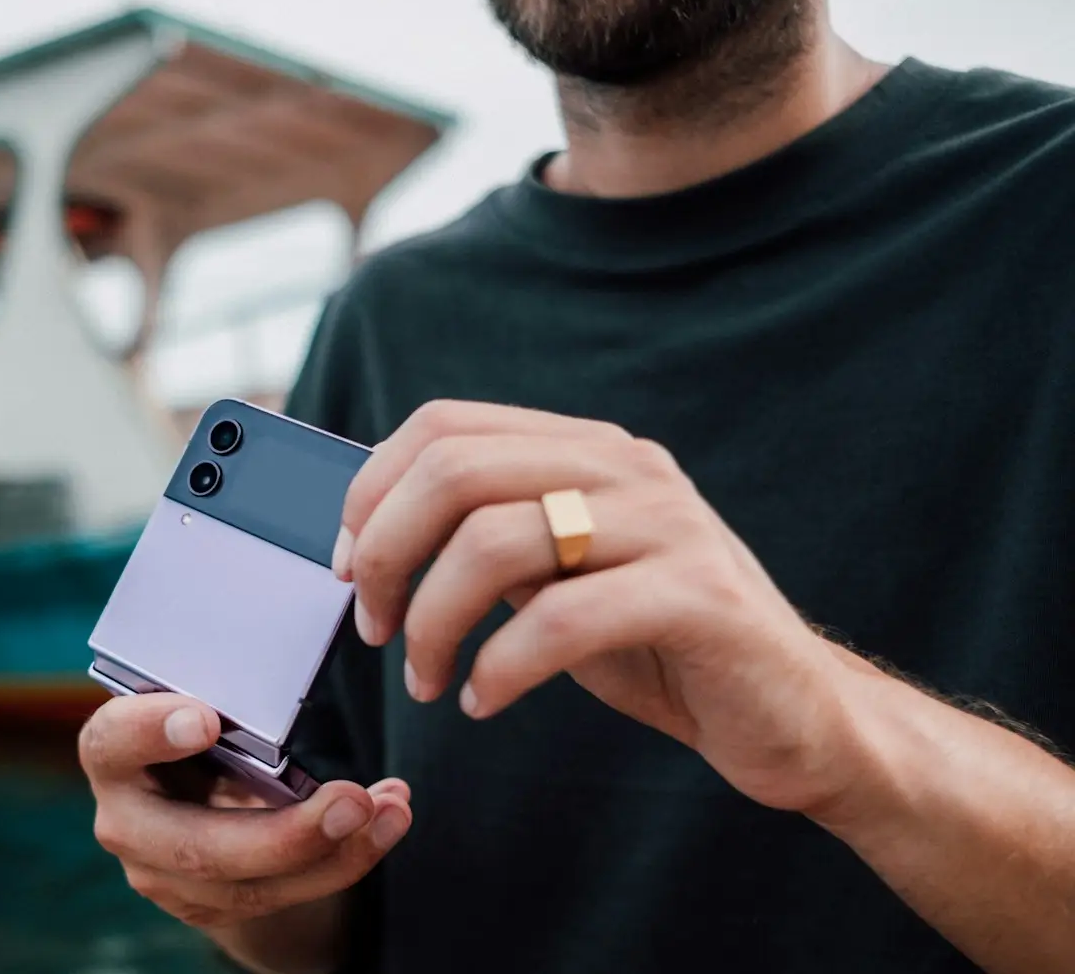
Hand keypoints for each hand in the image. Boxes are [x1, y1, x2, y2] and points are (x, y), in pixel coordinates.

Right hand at [79, 692, 411, 929]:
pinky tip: (387, 822)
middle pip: (195, 847)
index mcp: (112, 750)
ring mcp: (163, 874)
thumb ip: (223, 688)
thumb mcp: (201, 695)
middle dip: (284, 835)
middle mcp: (126, 820)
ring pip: (249, 887)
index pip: (114, 742)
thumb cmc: (202, 717)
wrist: (196, 789)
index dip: (153, 732)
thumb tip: (286, 645)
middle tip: (351, 800)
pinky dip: (344, 860)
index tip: (207, 719)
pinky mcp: (206, 905)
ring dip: (335, 853)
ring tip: (390, 810)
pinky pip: (281, 897)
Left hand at [333, 400, 866, 816]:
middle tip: (373, 626)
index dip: (372, 490)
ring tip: (429, 679)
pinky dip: (499, 668)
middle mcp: (627, 468)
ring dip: (433, 622)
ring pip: (495, 540)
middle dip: (385, 554)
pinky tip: (485, 701)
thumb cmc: (658, 647)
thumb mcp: (559, 578)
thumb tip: (371, 534)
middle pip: (455, 471)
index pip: (444, 425)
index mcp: (585, 450)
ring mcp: (669, 525)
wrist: (794, 716)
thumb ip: (490, 540)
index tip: (347, 564)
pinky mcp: (700, 597)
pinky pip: (560, 618)